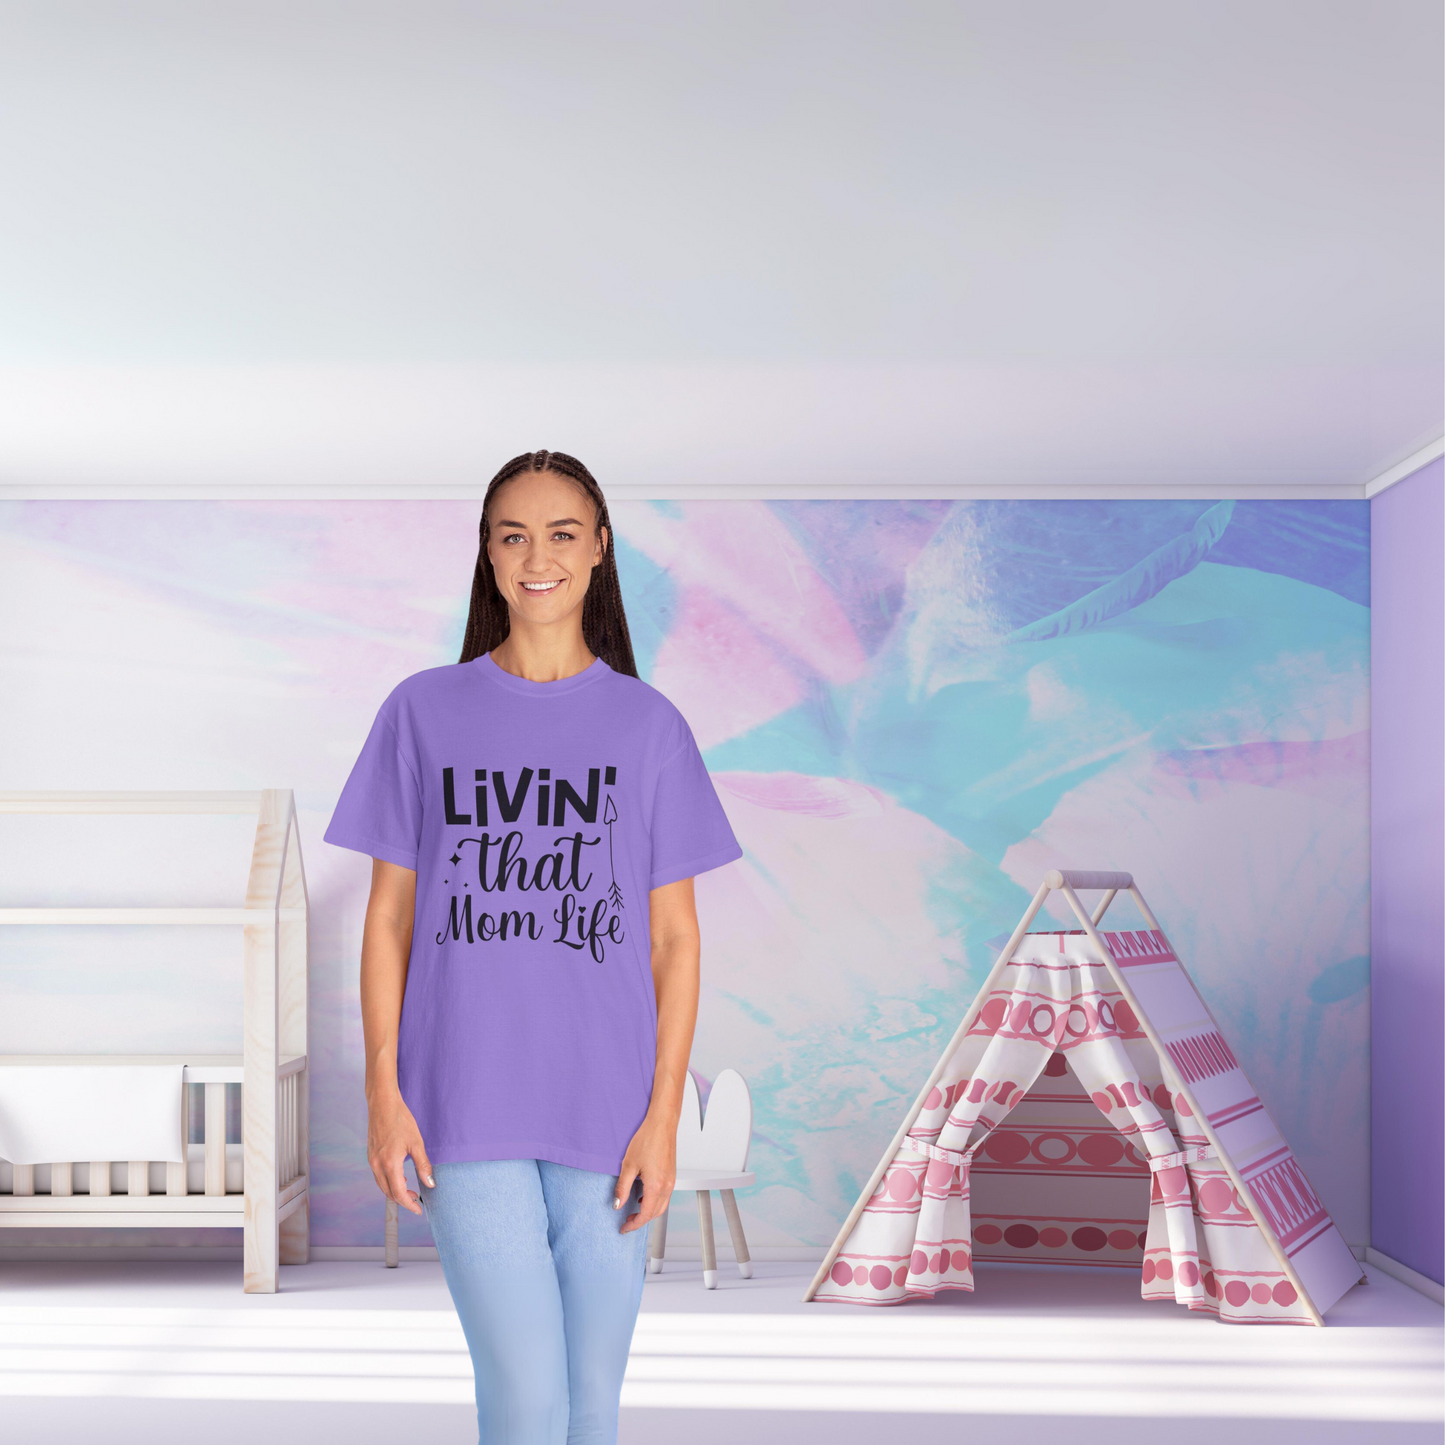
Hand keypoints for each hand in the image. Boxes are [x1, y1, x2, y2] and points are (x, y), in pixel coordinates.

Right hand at [366, 1090, 434, 1215]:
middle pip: (389, 1193)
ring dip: (395, 1191)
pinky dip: (389, 1182)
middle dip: (402, 1199)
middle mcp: (377, 1166)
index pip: (398, 1193)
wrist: (382, 1104)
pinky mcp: (371, 1155)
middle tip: (416, 1199)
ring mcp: (372, 1161)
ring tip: (410, 1190)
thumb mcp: (416, 1143)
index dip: (409, 1204)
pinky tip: (400, 1176)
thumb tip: (431, 1184)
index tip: (419, 1210)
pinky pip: (379, 1176)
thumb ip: (423, 1165)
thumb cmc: (401, 1120)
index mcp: (389, 1164)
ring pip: (382, 1185)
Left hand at [614, 1111, 676, 1233]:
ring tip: (634, 1210)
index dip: (634, 1225)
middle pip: (655, 1213)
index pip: (646, 1214)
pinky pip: (664, 1195)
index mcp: (656, 1186)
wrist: (662, 1123)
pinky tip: (643, 1196)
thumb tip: (618, 1204)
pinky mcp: (671, 1175)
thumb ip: (623, 1187)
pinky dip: (654, 1202)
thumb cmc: (647, 1139)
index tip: (624, 1228)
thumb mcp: (629, 1165)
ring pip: (661, 1205)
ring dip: (648, 1212)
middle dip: (641, 1220)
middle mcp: (667, 1186)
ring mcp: (671, 1180)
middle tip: (626, 1222)